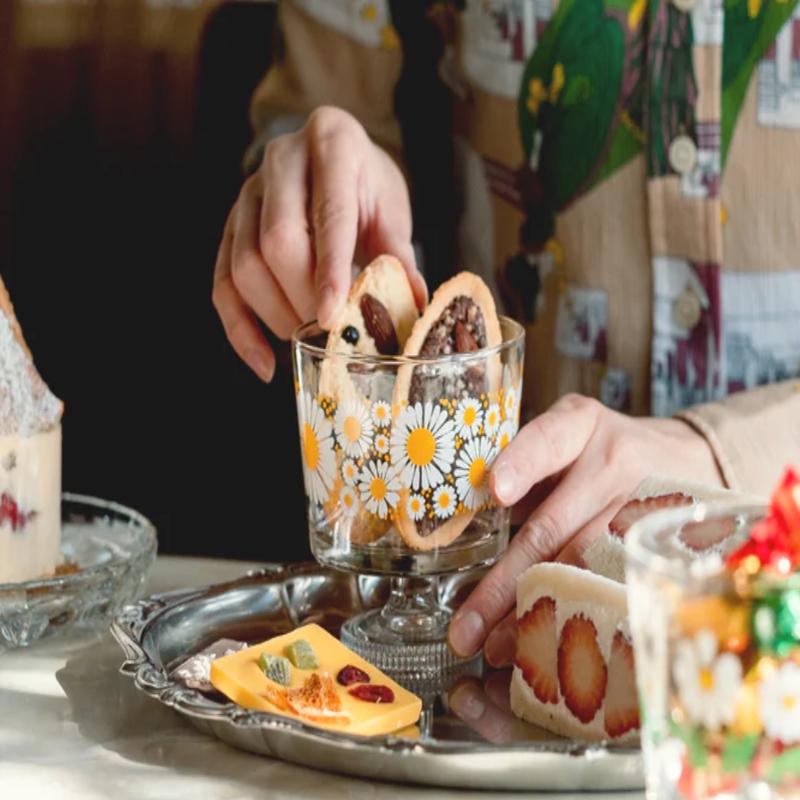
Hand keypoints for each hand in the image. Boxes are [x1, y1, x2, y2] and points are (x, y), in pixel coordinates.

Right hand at [212, 106, 426, 380]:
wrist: (333, 163)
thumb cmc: (367, 188)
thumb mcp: (391, 209)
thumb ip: (398, 254)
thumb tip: (412, 303)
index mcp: (332, 143)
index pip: (327, 215)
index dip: (328, 271)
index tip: (332, 318)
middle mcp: (281, 161)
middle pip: (276, 241)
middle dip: (300, 298)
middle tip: (327, 335)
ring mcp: (247, 192)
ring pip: (244, 263)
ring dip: (274, 315)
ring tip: (307, 341)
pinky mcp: (229, 225)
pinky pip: (222, 282)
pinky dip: (240, 328)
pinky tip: (264, 362)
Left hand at [448, 394, 722, 663]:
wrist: (690, 457)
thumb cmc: (603, 452)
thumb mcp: (568, 439)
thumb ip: (524, 472)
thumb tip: (466, 528)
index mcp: (579, 427)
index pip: (548, 440)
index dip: (522, 464)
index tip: (497, 490)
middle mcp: (613, 462)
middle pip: (553, 528)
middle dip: (505, 582)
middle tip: (466, 628)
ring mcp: (644, 507)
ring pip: (583, 567)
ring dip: (537, 612)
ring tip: (497, 649)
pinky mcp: (666, 545)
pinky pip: (616, 589)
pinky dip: (580, 620)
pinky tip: (553, 650)